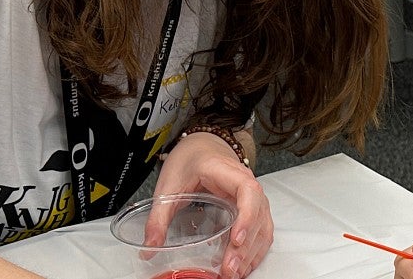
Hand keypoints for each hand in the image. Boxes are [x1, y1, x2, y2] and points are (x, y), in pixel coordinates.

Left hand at [151, 132, 271, 278]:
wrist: (201, 147)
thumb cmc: (189, 160)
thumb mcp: (168, 187)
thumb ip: (158, 218)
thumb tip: (150, 247)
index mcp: (225, 171)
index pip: (247, 191)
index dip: (246, 216)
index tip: (236, 239)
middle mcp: (245, 182)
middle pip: (257, 214)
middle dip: (246, 245)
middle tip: (229, 268)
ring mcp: (252, 196)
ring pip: (263, 225)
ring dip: (252, 251)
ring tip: (235, 273)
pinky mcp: (252, 208)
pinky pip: (261, 229)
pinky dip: (255, 249)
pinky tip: (244, 265)